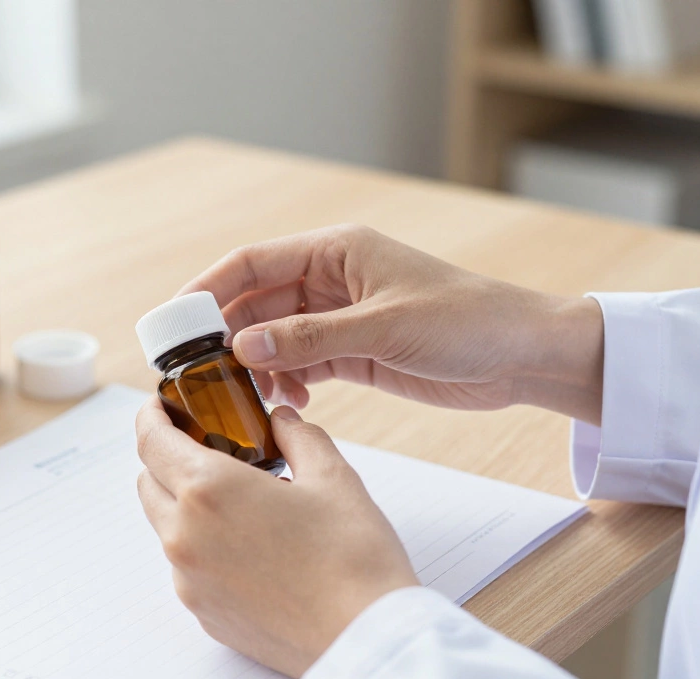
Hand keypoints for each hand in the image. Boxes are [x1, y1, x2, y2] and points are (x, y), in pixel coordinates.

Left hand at [134, 396, 417, 677]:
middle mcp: (185, 536)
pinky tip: (250, 547)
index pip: (150, 440)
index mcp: (207, 490)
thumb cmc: (352, 558)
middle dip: (168, 458)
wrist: (365, 638)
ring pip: (166, 527)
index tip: (162, 405)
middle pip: (149, 482)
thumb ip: (296, 436)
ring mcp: (189, 580)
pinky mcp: (203, 613)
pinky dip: (204, 547)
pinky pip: (187, 567)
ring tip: (240, 502)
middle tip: (208, 447)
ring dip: (186, 505)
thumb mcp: (332, 476)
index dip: (152, 415)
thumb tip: (279, 420)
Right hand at [181, 224, 603, 424]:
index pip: (251, 263)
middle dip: (225, 337)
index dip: (207, 289)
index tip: (173, 323)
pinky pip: (300, 366)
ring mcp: (339, 318)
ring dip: (255, 367)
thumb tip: (242, 348)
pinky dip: (286, 385)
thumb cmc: (469, 322)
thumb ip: (312, 340)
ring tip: (247, 398)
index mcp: (335, 251)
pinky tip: (288, 406)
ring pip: (273, 339)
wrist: (526, 355)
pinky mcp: (353, 353)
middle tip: (197, 375)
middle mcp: (329, 280)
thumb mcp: (385, 328)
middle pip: (255, 304)